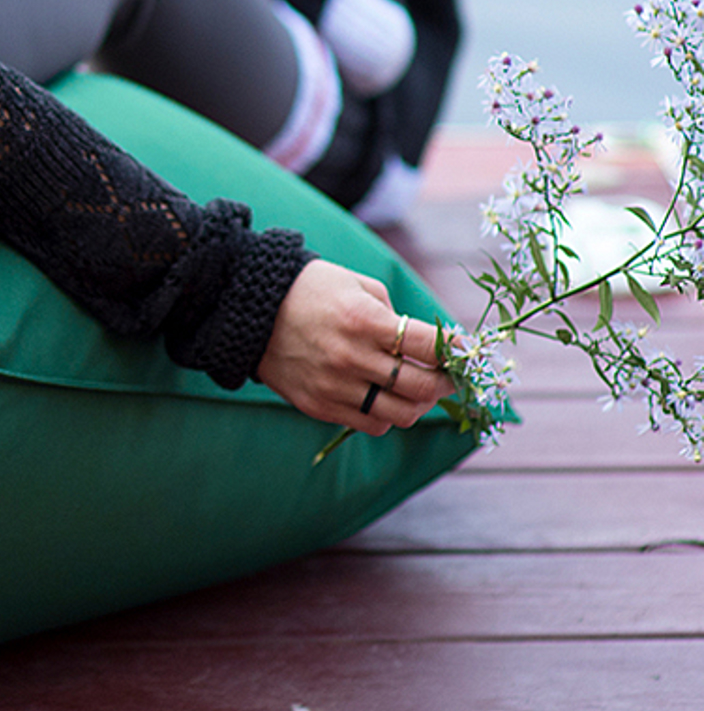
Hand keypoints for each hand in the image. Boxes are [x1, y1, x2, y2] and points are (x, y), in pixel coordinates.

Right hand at [256, 259, 453, 432]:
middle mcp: (351, 357)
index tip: (464, 352)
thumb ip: (394, 316)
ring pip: (402, 414)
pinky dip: (386, 415)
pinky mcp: (319, 405)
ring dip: (419, 404)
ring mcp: (334, 385)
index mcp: (364, 320)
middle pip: (423, 386)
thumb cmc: (311, 290)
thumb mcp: (357, 286)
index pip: (432, 347)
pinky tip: (382, 396)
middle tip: (449, 376)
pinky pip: (371, 424)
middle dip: (446, 382)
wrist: (247, 308)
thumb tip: (429, 347)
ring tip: (417, 391)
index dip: (457, 351)